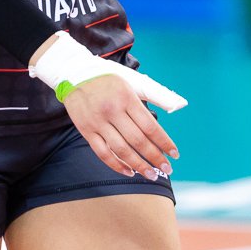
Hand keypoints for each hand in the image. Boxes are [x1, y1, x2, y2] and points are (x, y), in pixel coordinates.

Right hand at [28, 30, 185, 178]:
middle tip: (167, 168)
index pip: (150, 126)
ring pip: (122, 150)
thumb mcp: (131, 83)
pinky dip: (117, 165)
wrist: (74, 75)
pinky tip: (129, 172)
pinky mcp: (86, 131)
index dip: (164, 142)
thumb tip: (175, 107)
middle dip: (155, 157)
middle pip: (138, 140)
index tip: (174, 153)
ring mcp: (98, 122)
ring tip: (151, 174)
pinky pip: (103, 153)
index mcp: (127, 98)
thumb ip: (151, 97)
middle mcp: (113, 111)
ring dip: (139, 165)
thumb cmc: (107, 80)